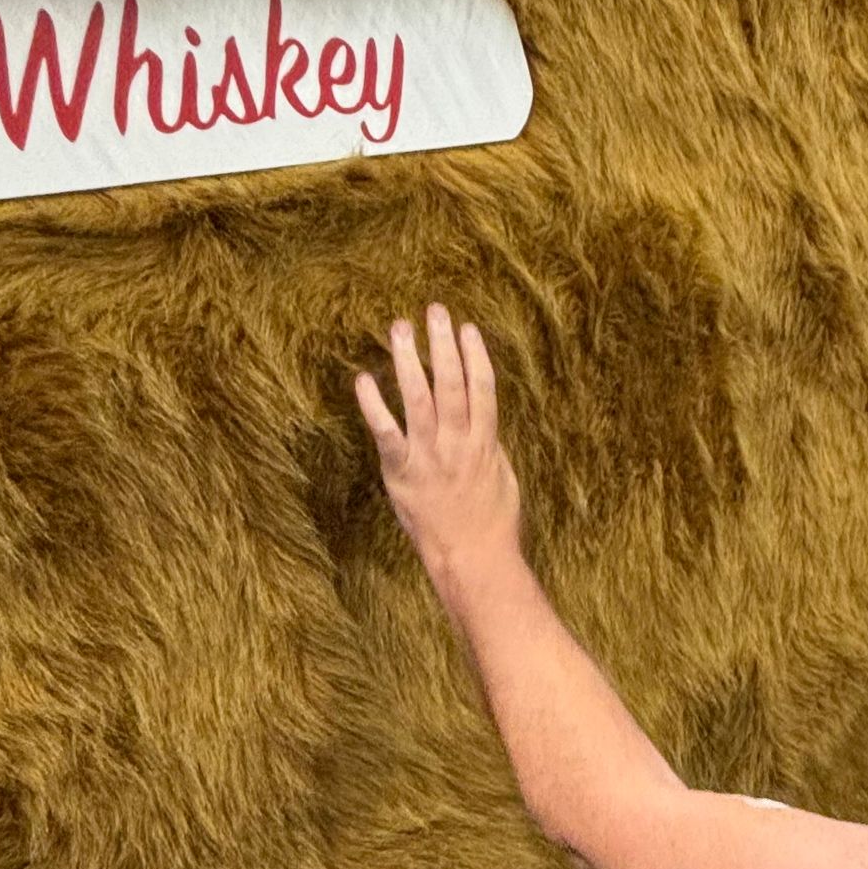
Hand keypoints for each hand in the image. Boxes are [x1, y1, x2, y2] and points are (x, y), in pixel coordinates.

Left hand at [355, 305, 521, 600]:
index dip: (475, 355)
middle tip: (434, 311)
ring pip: (418, 397)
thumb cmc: (492, 523)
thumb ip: (490, 447)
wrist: (471, 557)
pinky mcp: (401, 471)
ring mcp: (429, 455)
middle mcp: (457, 442)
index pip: (482, 388)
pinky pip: (385, 431)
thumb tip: (483, 423)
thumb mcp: (503, 479)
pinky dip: (373, 404)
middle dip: (442, 343)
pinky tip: (364, 379)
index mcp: (485, 442)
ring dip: (408, 359)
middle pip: (450, 382)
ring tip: (400, 328)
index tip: (468, 329)